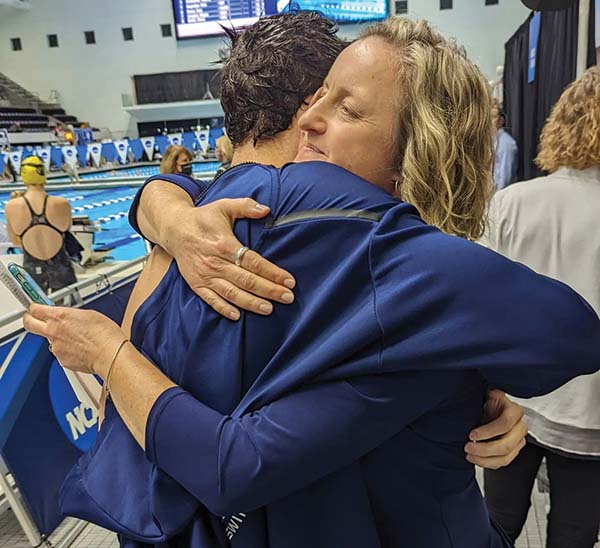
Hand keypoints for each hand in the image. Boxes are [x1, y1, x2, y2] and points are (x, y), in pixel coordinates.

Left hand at [23, 304, 125, 378]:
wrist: (110, 354)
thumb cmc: (105, 334)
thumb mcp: (89, 314)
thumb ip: (72, 315)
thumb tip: (68, 317)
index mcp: (59, 317)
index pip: (35, 309)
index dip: (34, 307)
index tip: (35, 307)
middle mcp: (53, 332)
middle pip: (29, 323)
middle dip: (30, 319)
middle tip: (35, 318)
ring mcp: (56, 347)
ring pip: (49, 340)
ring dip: (57, 338)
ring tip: (76, 338)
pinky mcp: (61, 360)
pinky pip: (60, 353)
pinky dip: (68, 350)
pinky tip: (81, 348)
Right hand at [167, 198, 295, 319]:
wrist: (173, 228)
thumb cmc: (202, 218)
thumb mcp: (224, 206)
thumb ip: (246, 206)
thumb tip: (266, 210)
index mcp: (224, 244)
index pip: (253, 262)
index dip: (273, 273)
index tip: (289, 281)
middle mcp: (215, 262)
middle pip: (246, 280)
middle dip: (269, 290)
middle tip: (288, 298)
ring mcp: (205, 275)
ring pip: (231, 293)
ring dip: (251, 303)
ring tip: (269, 309)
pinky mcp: (196, 284)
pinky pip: (211, 300)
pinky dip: (224, 309)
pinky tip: (238, 316)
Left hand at [464, 389, 526, 468]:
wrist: (491, 409)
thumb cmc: (489, 401)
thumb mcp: (489, 394)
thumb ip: (492, 393)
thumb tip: (493, 391)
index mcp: (515, 411)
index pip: (504, 424)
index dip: (488, 431)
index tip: (471, 434)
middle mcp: (520, 427)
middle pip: (506, 444)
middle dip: (485, 449)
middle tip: (467, 447)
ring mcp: (518, 441)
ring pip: (505, 457)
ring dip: (485, 459)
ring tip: (469, 454)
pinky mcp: (513, 451)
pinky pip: (502, 462)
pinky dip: (487, 463)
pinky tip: (474, 458)